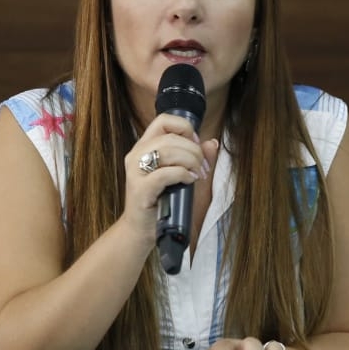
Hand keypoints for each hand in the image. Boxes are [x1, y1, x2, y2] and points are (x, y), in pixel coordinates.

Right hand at [120, 114, 219, 238]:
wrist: (142, 229)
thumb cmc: (162, 201)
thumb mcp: (182, 175)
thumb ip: (196, 157)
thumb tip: (212, 143)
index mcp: (145, 146)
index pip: (164, 120)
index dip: (185, 128)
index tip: (196, 144)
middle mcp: (136, 154)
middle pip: (171, 137)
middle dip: (194, 150)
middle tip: (202, 167)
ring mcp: (135, 171)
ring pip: (168, 150)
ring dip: (191, 161)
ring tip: (197, 175)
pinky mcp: (140, 189)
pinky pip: (166, 173)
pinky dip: (183, 174)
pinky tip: (190, 181)